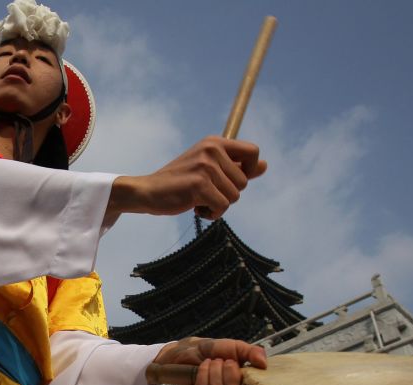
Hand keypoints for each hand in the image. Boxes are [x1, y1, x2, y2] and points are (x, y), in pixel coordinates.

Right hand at [108, 137, 267, 220]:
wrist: (147, 191)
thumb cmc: (179, 182)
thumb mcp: (208, 169)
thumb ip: (236, 167)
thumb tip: (264, 165)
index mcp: (214, 142)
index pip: (253, 152)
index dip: (249, 170)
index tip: (230, 180)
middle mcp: (211, 150)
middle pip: (244, 182)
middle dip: (228, 194)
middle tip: (205, 191)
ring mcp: (205, 166)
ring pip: (234, 196)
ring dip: (218, 205)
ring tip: (198, 199)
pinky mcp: (199, 184)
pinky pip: (222, 207)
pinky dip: (211, 214)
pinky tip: (195, 208)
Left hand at [151, 337, 266, 384]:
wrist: (186, 350)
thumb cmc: (210, 350)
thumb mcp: (233, 346)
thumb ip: (251, 352)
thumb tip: (265, 363)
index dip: (244, 379)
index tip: (235, 363)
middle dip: (225, 371)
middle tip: (220, 360)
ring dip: (212, 371)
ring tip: (209, 362)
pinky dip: (202, 374)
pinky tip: (201, 367)